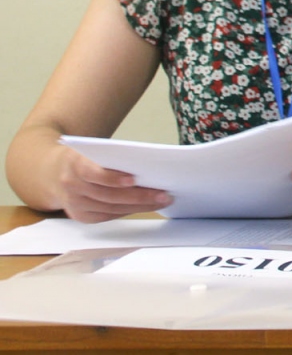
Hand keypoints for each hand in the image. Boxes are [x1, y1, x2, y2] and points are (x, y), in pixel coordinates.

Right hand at [56, 148, 170, 222]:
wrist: (52, 173)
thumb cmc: (84, 158)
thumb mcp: (92, 150)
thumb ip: (112, 157)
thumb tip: (147, 166)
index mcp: (74, 164)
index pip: (93, 173)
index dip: (112, 178)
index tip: (134, 179)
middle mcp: (71, 186)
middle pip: (107, 195)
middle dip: (138, 196)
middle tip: (163, 194)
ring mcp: (74, 204)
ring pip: (110, 208)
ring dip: (139, 206)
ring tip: (161, 201)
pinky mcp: (80, 216)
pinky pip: (107, 216)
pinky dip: (128, 211)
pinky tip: (146, 206)